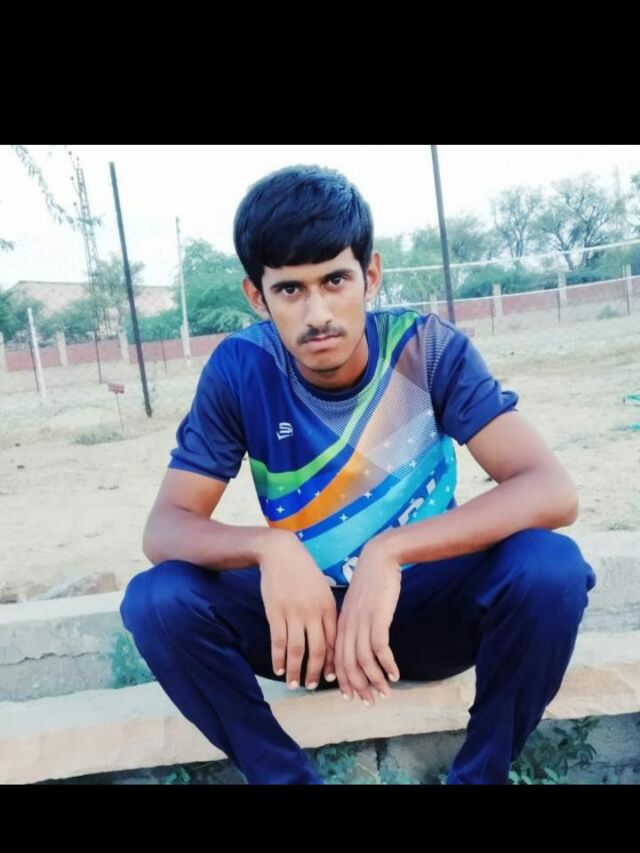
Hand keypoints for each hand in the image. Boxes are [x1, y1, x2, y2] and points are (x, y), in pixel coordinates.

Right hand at [258, 529, 336, 690]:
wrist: (281, 552)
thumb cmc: (303, 572)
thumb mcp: (321, 589)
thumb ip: (326, 612)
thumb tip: (329, 638)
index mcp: (328, 607)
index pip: (333, 642)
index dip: (331, 662)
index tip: (329, 677)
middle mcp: (313, 612)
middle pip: (317, 650)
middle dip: (315, 672)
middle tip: (311, 686)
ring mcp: (294, 613)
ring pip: (297, 650)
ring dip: (295, 670)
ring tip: (294, 684)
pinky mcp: (276, 612)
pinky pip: (278, 641)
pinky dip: (278, 658)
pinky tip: (278, 670)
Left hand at [334, 539, 400, 705]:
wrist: (379, 558)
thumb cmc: (371, 582)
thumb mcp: (358, 605)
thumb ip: (356, 624)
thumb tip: (362, 644)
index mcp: (341, 624)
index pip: (337, 659)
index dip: (344, 681)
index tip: (352, 697)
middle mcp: (348, 626)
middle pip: (348, 665)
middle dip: (359, 687)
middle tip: (370, 703)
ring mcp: (361, 621)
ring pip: (363, 660)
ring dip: (375, 680)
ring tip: (386, 693)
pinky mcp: (377, 616)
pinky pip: (379, 647)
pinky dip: (386, 664)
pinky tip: (395, 674)